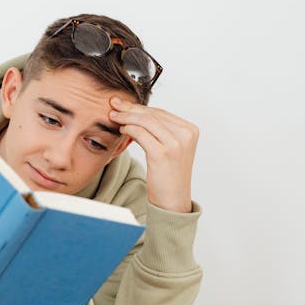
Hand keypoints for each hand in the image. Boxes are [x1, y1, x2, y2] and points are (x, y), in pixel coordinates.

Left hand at [109, 97, 198, 212]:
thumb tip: (134, 111)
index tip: (124, 104)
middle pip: (153, 114)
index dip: (140, 107)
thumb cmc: (169, 175)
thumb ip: (158, 130)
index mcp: (190, 130)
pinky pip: (141, 133)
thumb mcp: (169, 147)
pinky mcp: (162, 153)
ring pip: (146, 121)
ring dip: (127, 117)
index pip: (161, 113)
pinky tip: (122, 129)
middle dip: (131, 108)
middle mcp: (186, 135)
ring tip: (114, 116)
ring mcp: (176, 144)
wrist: (173, 200)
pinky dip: (129, 129)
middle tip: (114, 104)